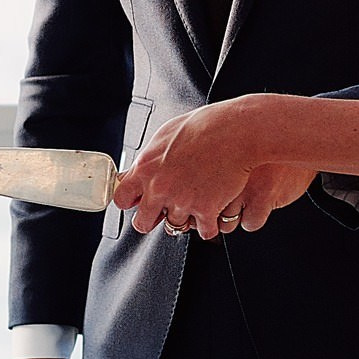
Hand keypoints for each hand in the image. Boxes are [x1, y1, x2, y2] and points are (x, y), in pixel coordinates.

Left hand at [113, 99, 302, 239]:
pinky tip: (213, 215)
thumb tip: (142, 168)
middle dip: (152, 219)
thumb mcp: (167, 134)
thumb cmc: (206, 126)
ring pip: (175, 227)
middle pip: (143, 223)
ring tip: (195, 204)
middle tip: (164, 211)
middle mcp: (160, 188)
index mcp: (146, 168)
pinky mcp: (206, 210)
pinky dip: (209, 226)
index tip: (138, 201)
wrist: (237, 131)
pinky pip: (204, 232)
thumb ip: (151, 157)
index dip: (131, 202)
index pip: (122, 198)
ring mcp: (182, 201)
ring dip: (184, 219)